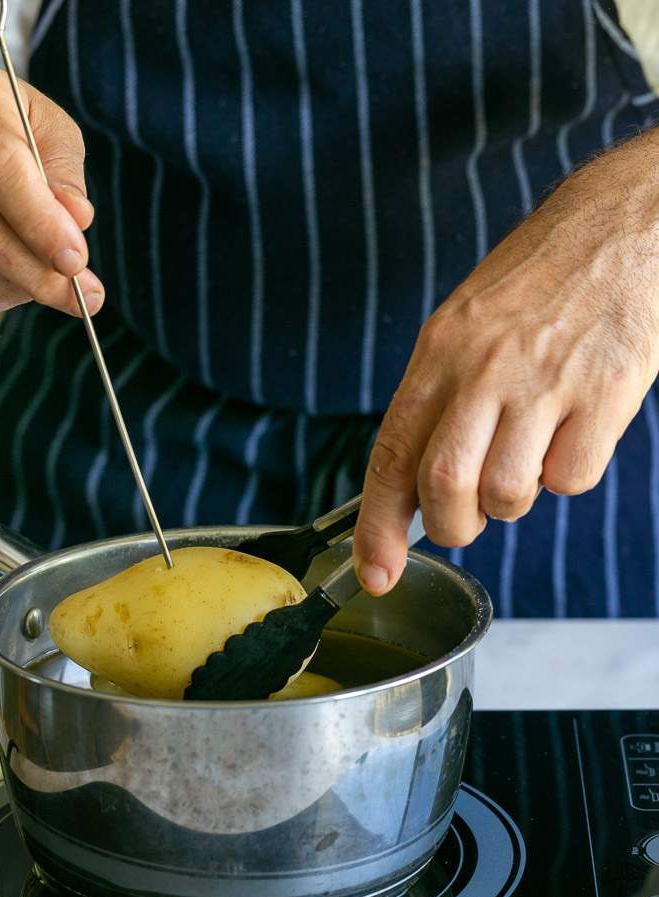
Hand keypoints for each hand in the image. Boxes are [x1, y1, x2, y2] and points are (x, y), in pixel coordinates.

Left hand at [353, 132, 658, 594]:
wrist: (624, 221)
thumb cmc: (539, 278)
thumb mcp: (464, 323)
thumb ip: (437, 400)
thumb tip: (413, 484)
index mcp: (439, 351)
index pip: (390, 455)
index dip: (375, 526)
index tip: (373, 573)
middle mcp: (484, 368)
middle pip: (444, 487)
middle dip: (451, 525)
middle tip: (465, 517)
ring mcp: (547, 380)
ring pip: (508, 493)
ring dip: (511, 501)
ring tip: (526, 456)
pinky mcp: (607, 391)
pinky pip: (571, 479)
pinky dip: (564, 476)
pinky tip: (571, 433)